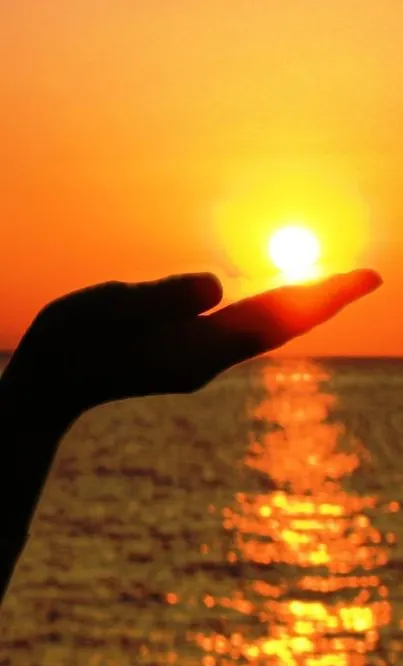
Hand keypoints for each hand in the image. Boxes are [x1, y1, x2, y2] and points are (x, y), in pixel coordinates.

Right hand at [0, 269, 381, 435]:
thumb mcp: (106, 311)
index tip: (366, 278)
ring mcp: (197, 360)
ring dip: (300, 306)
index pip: (273, 317)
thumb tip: (216, 286)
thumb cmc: (70, 345)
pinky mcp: (186, 355)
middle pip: (279, 326)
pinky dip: (270, 311)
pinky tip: (275, 302)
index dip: (319, 295)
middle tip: (368, 278)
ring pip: (264, 330)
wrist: (50, 387)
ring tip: (335, 286)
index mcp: (195, 348)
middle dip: (323, 301)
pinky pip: (242, 330)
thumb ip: (160, 299)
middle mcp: (207, 359)